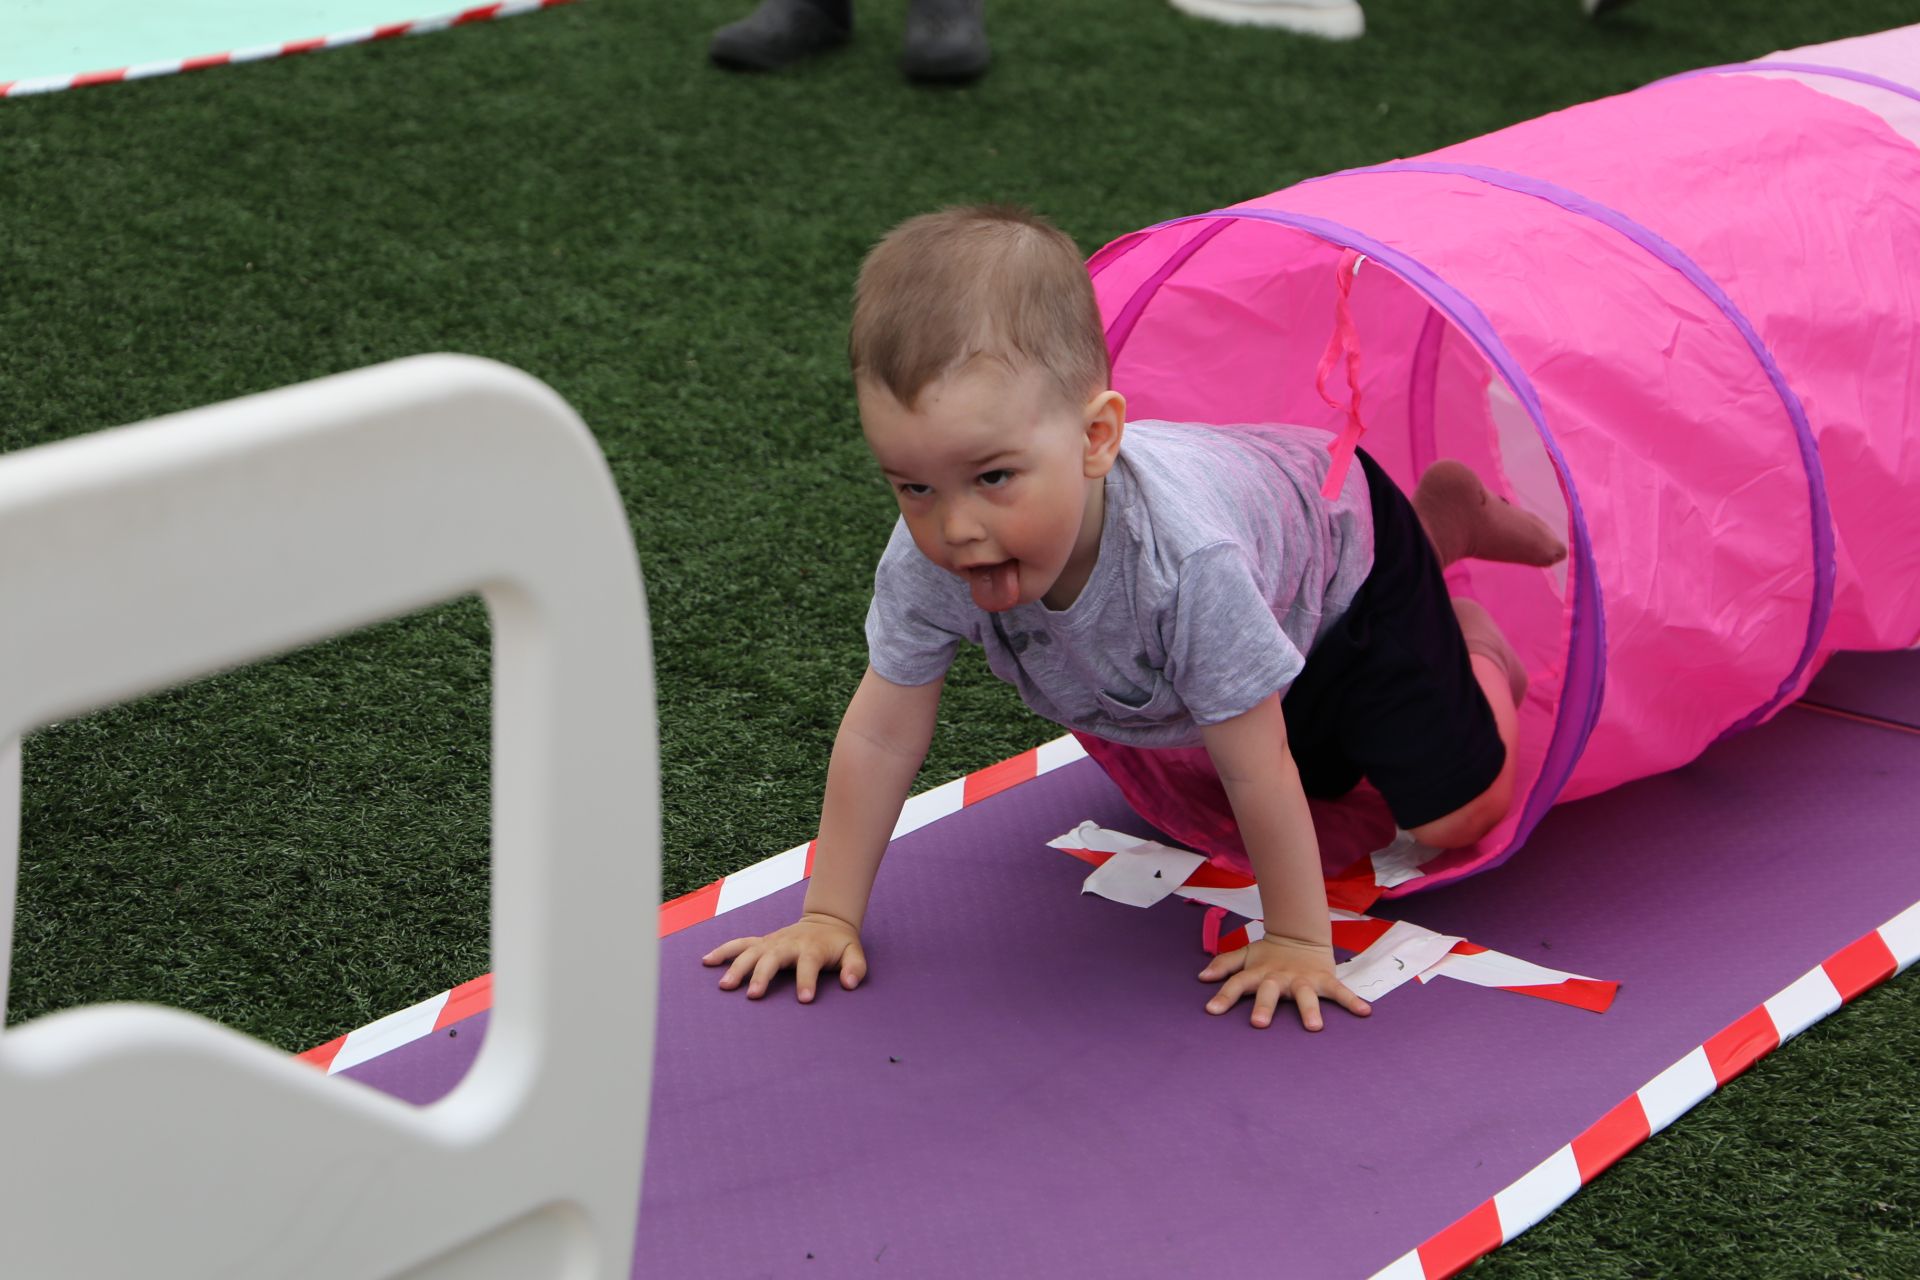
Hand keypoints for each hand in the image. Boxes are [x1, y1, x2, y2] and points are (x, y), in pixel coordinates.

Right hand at [702, 912, 867, 1002]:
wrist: (826, 921)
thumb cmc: (839, 944)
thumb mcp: (854, 953)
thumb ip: (855, 968)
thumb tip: (849, 984)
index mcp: (811, 948)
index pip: (809, 964)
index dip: (807, 980)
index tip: (804, 999)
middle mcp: (788, 943)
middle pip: (772, 958)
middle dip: (762, 975)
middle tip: (754, 995)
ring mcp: (772, 942)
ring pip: (751, 952)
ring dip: (737, 967)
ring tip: (725, 985)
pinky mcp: (762, 943)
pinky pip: (739, 945)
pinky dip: (723, 951)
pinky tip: (707, 962)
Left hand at [1199, 934, 1371, 1030]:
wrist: (1301, 934)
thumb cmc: (1269, 952)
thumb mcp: (1245, 955)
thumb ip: (1224, 965)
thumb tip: (1202, 977)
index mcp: (1258, 973)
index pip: (1237, 984)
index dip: (1224, 996)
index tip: (1211, 1011)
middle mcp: (1278, 977)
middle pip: (1269, 991)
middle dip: (1264, 1006)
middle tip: (1259, 1023)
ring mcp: (1302, 979)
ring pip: (1305, 995)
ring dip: (1309, 1009)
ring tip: (1314, 1027)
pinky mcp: (1324, 979)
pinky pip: (1340, 991)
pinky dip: (1352, 1001)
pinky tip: (1364, 1012)